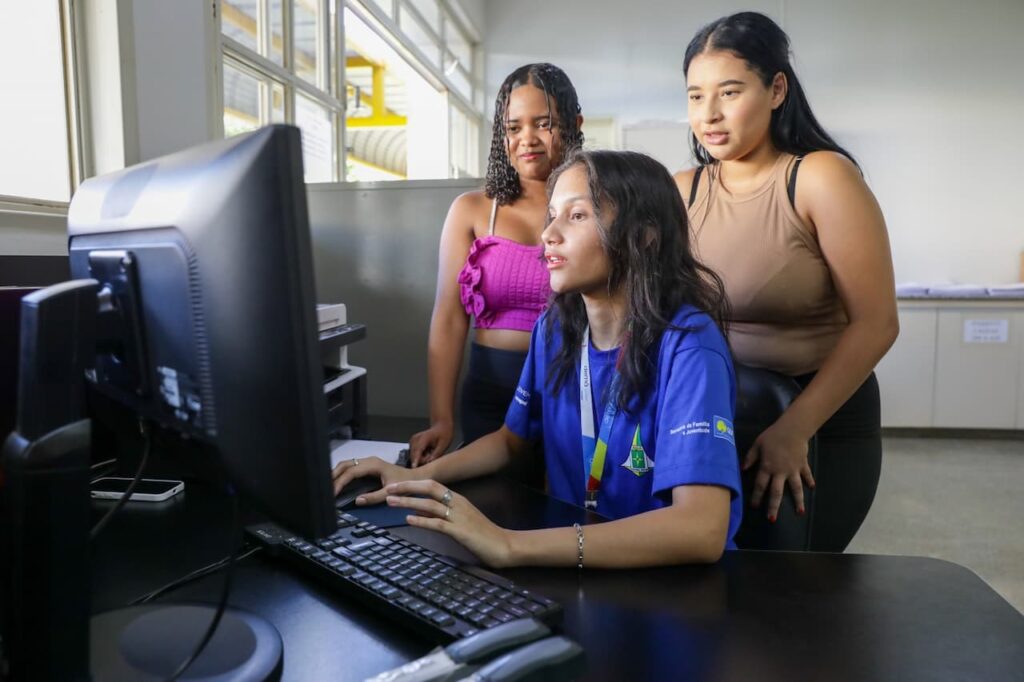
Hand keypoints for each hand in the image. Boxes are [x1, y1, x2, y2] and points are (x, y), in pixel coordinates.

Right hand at [331, 457, 413, 502]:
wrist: (415, 477)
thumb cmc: (405, 483)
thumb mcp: (390, 492)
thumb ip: (374, 497)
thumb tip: (358, 501)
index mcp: (373, 464)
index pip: (350, 471)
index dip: (340, 481)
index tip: (333, 492)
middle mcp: (369, 461)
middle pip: (345, 464)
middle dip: (333, 475)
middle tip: (324, 488)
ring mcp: (368, 462)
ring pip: (346, 464)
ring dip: (336, 473)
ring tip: (328, 486)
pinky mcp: (368, 466)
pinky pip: (351, 467)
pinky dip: (342, 474)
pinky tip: (338, 482)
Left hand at [383, 479, 513, 567]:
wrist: (503, 544)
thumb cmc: (483, 534)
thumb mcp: (460, 519)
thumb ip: (440, 514)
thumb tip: (417, 510)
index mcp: (458, 499)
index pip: (432, 485)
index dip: (412, 484)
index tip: (395, 486)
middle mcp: (457, 503)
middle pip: (429, 488)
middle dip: (407, 487)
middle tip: (388, 489)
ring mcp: (459, 516)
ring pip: (429, 504)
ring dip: (408, 502)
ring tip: (391, 502)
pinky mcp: (460, 531)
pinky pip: (437, 523)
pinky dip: (422, 520)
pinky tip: (409, 520)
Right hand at [409, 421, 453, 466]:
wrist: (441, 426)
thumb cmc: (444, 434)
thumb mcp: (444, 445)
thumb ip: (436, 454)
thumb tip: (429, 462)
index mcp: (424, 438)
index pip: (418, 451)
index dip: (416, 459)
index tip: (414, 467)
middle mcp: (415, 439)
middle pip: (414, 455)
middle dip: (423, 460)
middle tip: (433, 454)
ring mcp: (412, 441)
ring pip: (414, 456)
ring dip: (422, 458)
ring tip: (431, 451)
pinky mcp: (412, 443)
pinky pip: (415, 454)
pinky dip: (421, 455)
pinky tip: (428, 450)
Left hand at [742, 421, 815, 521]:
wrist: (793, 429)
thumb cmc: (773, 436)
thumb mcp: (757, 444)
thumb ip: (750, 457)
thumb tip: (742, 469)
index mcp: (767, 467)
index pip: (760, 485)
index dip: (756, 496)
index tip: (754, 507)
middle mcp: (780, 472)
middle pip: (776, 493)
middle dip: (774, 507)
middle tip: (772, 519)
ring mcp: (793, 470)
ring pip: (795, 489)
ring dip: (798, 501)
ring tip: (800, 512)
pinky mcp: (803, 465)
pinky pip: (807, 475)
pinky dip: (810, 481)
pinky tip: (812, 488)